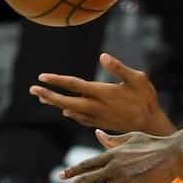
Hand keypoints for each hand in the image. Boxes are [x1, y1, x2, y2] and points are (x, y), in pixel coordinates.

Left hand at [30, 53, 173, 134]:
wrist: (150, 126)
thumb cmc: (146, 99)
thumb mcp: (137, 78)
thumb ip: (119, 67)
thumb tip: (102, 56)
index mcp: (102, 92)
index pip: (74, 85)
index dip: (56, 80)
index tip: (42, 76)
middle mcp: (95, 106)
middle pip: (65, 101)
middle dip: (48, 95)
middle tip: (32, 89)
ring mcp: (96, 117)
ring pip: (70, 110)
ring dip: (55, 103)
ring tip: (42, 97)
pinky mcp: (100, 123)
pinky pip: (79, 118)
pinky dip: (70, 112)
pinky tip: (65, 110)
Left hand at [51, 129, 182, 182]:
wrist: (172, 154)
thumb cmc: (153, 143)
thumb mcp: (130, 137)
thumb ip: (112, 139)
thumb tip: (97, 133)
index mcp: (111, 154)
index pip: (86, 164)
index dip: (72, 171)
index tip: (60, 176)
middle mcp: (112, 168)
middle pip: (85, 180)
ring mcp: (121, 181)